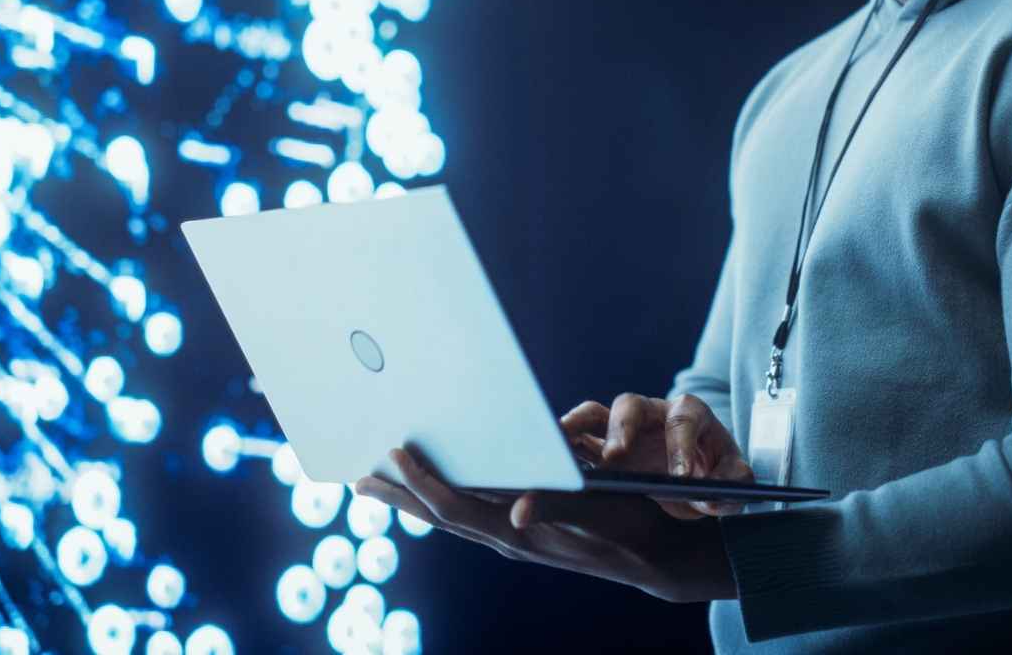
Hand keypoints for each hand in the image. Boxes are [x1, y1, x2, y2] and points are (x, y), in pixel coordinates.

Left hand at [353, 446, 735, 603]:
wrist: (656, 557)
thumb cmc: (630, 525)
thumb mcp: (600, 511)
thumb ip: (557, 506)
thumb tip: (517, 508)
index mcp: (520, 531)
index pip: (455, 506)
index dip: (421, 481)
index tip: (393, 453)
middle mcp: (507, 537)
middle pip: (439, 515)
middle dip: (397, 494)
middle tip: (356, 475)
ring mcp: (511, 538)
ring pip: (448, 519)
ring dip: (410, 501)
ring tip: (376, 482)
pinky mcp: (520, 535)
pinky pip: (466, 518)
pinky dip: (438, 503)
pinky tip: (428, 493)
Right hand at [560, 393, 753, 518]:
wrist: (698, 476)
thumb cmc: (715, 470)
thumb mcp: (734, 477)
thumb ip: (733, 486)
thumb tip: (715, 500)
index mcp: (689, 414)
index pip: (683, 420)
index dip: (681, 445)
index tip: (680, 477)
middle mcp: (651, 414)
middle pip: (631, 406)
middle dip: (622, 428)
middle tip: (616, 457)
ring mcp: (622, 428)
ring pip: (596, 414)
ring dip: (579, 427)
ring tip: (561, 443)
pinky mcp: (601, 446)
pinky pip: (578, 438)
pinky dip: (563, 443)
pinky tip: (548, 459)